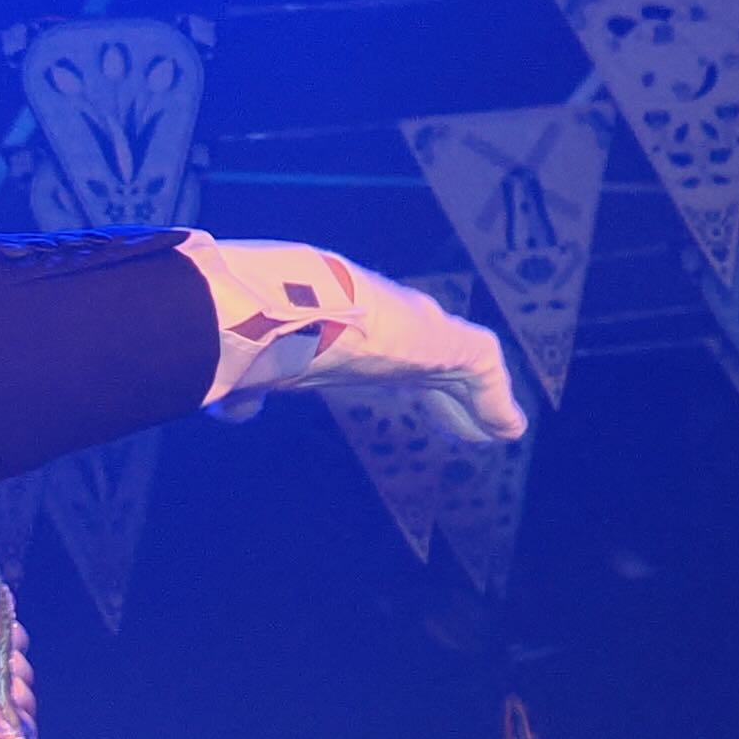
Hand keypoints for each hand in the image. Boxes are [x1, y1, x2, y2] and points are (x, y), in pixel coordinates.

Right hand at [178, 240, 526, 443]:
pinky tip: (507, 427)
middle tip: (469, 427)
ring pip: (464, 367)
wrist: (280, 307)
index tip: (416, 404)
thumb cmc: (261, 329)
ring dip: (481, 401)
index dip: (407, 383)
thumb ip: (250, 389)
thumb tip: (230, 411)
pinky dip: (495, 399)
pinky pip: (482, 368)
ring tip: (500, 431)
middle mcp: (390, 331)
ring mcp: (419, 331)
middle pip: (432, 368)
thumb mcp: (255, 367)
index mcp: (352, 338)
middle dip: (451, 397)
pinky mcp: (444, 341)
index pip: (390, 361)